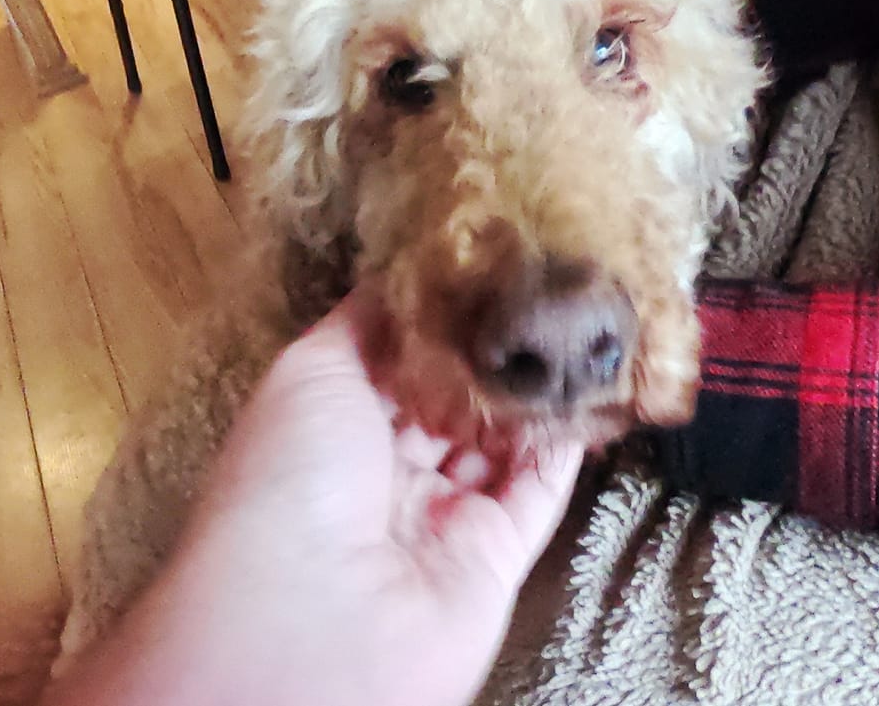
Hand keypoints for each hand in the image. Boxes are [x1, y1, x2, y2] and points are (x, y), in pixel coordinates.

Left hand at [44, 290, 583, 705]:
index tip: (487, 265)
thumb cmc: (290, 477)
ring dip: (533, 389)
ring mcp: (443, 515)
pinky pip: (539, 489)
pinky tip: (589, 386)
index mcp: (333, 425)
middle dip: (492, 350)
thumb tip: (408, 272)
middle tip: (542, 288)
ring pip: (501, 439)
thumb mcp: (311, 369)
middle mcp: (387, 471)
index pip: (397, 361)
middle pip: (453, 397)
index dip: (439, 318)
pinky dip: (564, 442)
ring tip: (572, 324)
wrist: (316, 613)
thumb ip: (367, 319)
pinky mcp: (495, 554)